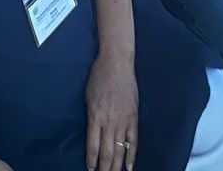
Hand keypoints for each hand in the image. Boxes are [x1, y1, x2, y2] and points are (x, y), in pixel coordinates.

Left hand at [84, 51, 138, 170]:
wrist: (116, 63)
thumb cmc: (99, 77)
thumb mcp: (89, 97)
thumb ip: (92, 116)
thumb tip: (93, 133)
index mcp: (95, 116)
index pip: (93, 146)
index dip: (92, 160)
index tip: (90, 169)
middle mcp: (109, 122)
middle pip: (106, 152)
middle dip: (104, 168)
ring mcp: (123, 121)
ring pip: (119, 150)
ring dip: (116, 166)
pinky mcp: (133, 118)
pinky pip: (133, 141)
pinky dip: (131, 155)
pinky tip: (129, 167)